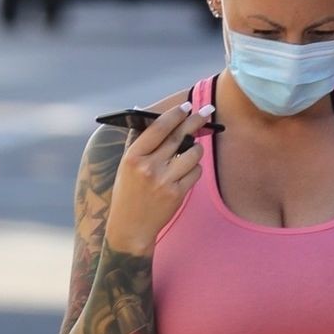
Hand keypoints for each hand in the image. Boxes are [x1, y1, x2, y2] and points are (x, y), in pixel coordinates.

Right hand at [105, 101, 214, 253]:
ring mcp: (164, 182)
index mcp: (133, 156)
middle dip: (195, 121)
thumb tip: (149, 114)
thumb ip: (139, 141)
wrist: (131, 226)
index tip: (186, 106)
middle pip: (178, 137)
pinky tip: (188, 170)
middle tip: (207, 111)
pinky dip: (195, 168)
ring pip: (192, 154)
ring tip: (193, 148)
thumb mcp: (126, 165)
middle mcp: (149, 167)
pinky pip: (196, 173)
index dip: (175, 114)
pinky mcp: (177, 194)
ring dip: (197, 148)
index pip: (158, 128)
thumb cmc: (128, 192)